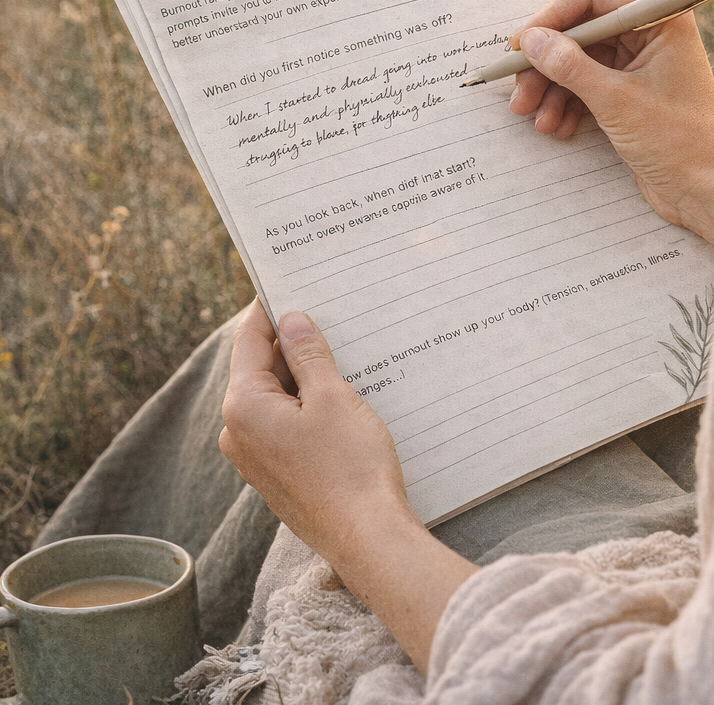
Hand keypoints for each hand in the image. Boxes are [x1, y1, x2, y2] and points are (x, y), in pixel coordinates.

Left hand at [219, 300, 474, 671]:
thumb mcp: (332, 397)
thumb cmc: (351, 466)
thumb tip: (291, 320)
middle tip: (325, 313)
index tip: (286, 282)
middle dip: (291, 341)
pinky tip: (340, 392)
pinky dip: (307, 403)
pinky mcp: (277, 474)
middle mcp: (238, 432)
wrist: (368, 538)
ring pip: (276, 396)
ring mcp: (256, 457)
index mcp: (244, 406)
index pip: (249, 339)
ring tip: (340, 349)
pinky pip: (285, 423)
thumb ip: (308, 354)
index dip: (269, 309)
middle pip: (260, 367)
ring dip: (304, 373)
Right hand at [508, 0, 713, 251]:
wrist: (707, 192)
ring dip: (552, 87)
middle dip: (546, 62)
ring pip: (578, 60)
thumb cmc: (677, 142)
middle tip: (519, 92)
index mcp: (659, 19)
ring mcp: (639, 63)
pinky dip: (567, 103)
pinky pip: (587, 84)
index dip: (551, 17)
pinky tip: (557, 127)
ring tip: (534, 117)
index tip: (522, 46)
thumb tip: (530, 40)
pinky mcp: (630, 92)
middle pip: (580, 30)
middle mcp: (650, 33)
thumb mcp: (615, 101)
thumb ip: (569, 66)